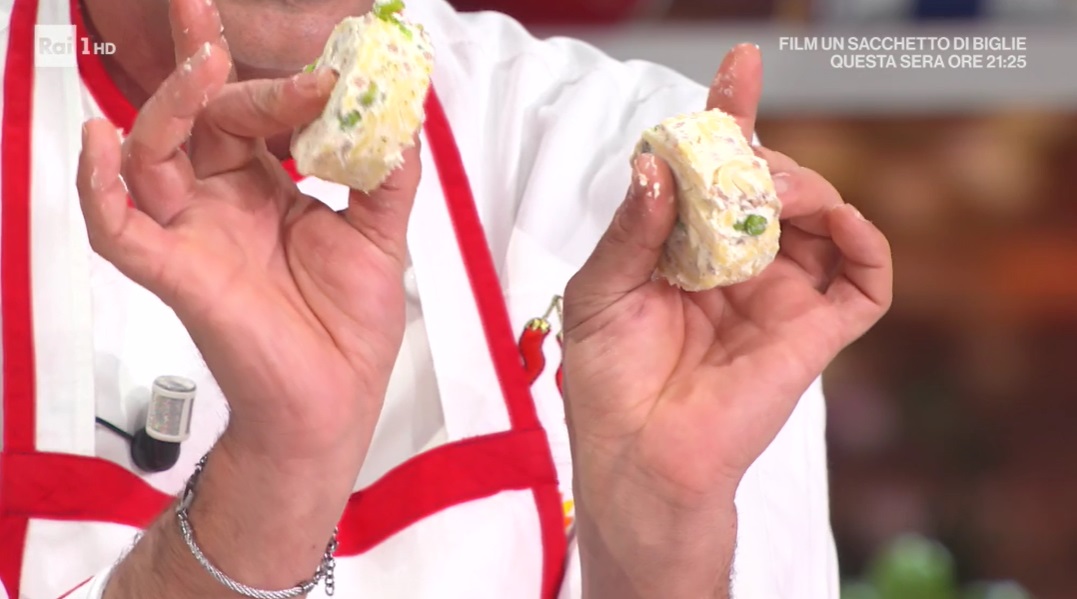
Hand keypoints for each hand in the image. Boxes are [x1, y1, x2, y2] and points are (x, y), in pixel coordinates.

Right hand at [76, 0, 419, 470]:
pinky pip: (119, 229)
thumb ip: (386, 172)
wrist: (336, 402)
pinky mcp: (177, 273)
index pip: (252, 113)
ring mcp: (193, 234)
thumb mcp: (381, 235)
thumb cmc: (350, 326)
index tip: (328, 64)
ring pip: (151, 155)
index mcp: (266, 189)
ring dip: (169, 107)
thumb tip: (399, 110)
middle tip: (207, 12)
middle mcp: (221, 202)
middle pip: (195, 118)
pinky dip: (100, 189)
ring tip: (201, 68)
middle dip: (206, 65)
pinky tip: (100, 142)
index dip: (277, 81)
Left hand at [562, 44, 891, 596]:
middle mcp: (738, 264)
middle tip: (737, 165)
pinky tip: (841, 221)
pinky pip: (867, 278)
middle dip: (759, 159)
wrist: (638, 457)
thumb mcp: (603, 290)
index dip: (730, 116)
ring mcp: (780, 295)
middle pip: (770, 183)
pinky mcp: (814, 331)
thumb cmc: (610, 381)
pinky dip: (867, 240)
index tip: (740, 64)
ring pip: (819, 215)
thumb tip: (656, 164)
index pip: (716, 171)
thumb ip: (633, 227)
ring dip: (804, 186)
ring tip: (771, 194)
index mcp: (688, 248)